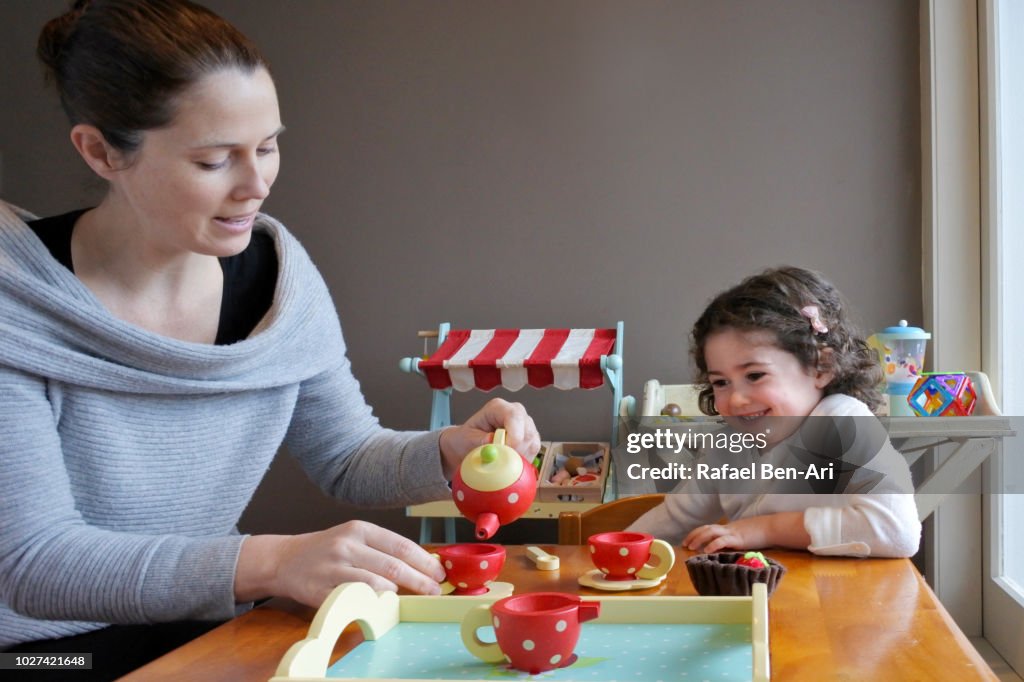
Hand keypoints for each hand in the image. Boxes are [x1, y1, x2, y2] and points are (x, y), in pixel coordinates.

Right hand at [236, 521, 445, 607]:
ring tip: (414, 598)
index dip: (424, 560)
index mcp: (360, 529)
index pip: (400, 545)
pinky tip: (384, 603)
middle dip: (420, 580)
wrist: (285, 559)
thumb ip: (382, 549)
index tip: (440, 572)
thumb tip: (423, 564)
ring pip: (376, 582)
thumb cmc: (328, 550)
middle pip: (393, 565)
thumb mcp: (354, 539)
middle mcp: (347, 544)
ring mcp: (333, 567)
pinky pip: (355, 597)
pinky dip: (374, 601)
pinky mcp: (321, 588)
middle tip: (435, 590)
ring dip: (400, 593)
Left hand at [438, 398, 540, 475]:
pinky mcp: (530, 438)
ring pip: (532, 442)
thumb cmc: (467, 437)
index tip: (507, 452)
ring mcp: (525, 424)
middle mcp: (515, 412)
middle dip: (517, 450)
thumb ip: (479, 439)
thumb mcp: (467, 438)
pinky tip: (510, 462)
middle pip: (527, 430)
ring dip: (520, 457)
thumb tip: (492, 441)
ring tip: (502, 462)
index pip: (514, 416)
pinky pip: (533, 451)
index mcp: (498, 407)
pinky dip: (523, 460)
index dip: (514, 435)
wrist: (469, 443)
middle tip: (504, 463)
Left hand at [683, 511, 809, 553]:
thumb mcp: (742, 536)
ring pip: (711, 532)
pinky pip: (723, 540)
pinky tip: (706, 550)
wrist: (771, 527)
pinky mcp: (738, 538)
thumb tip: (723, 550)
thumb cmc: (758, 533)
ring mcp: (732, 532)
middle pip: (706, 528)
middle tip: (685, 544)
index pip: (708, 528)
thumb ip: (732, 541)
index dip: (696, 533)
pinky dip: (713, 544)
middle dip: (693, 536)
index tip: (687, 540)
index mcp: (727, 528)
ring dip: (699, 539)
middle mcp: (727, 528)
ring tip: (691, 547)